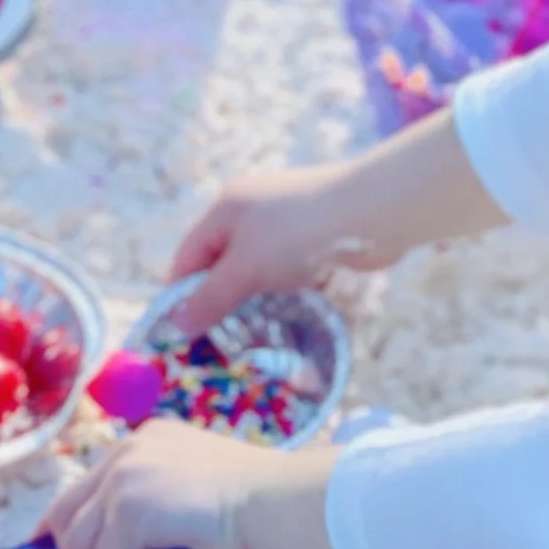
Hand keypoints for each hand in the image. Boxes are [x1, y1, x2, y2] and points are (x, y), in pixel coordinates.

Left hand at [52, 426, 343, 548]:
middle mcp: (126, 452)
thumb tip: (132, 545)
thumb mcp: (193, 489)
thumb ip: (157, 501)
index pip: (85, 484)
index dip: (71, 523)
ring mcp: (122, 478)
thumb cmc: (254, 506)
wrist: (272, 503)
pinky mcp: (125, 510)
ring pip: (78, 542)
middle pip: (64, 512)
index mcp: (145, 441)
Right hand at [162, 109, 505, 336]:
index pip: (187, 255)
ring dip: (254, 299)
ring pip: (256, 268)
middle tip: (216, 341)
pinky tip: (289, 314)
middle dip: (218, 300)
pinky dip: (284, 291)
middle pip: (221, 262)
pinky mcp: (314, 234)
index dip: (181, 295)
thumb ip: (210, 298)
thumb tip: (175, 326)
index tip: (181, 335)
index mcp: (225, 208)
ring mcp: (285, 220)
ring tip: (252, 334)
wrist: (373, 211)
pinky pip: (287, 268)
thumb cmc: (299, 235)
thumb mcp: (246, 269)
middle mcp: (251, 210)